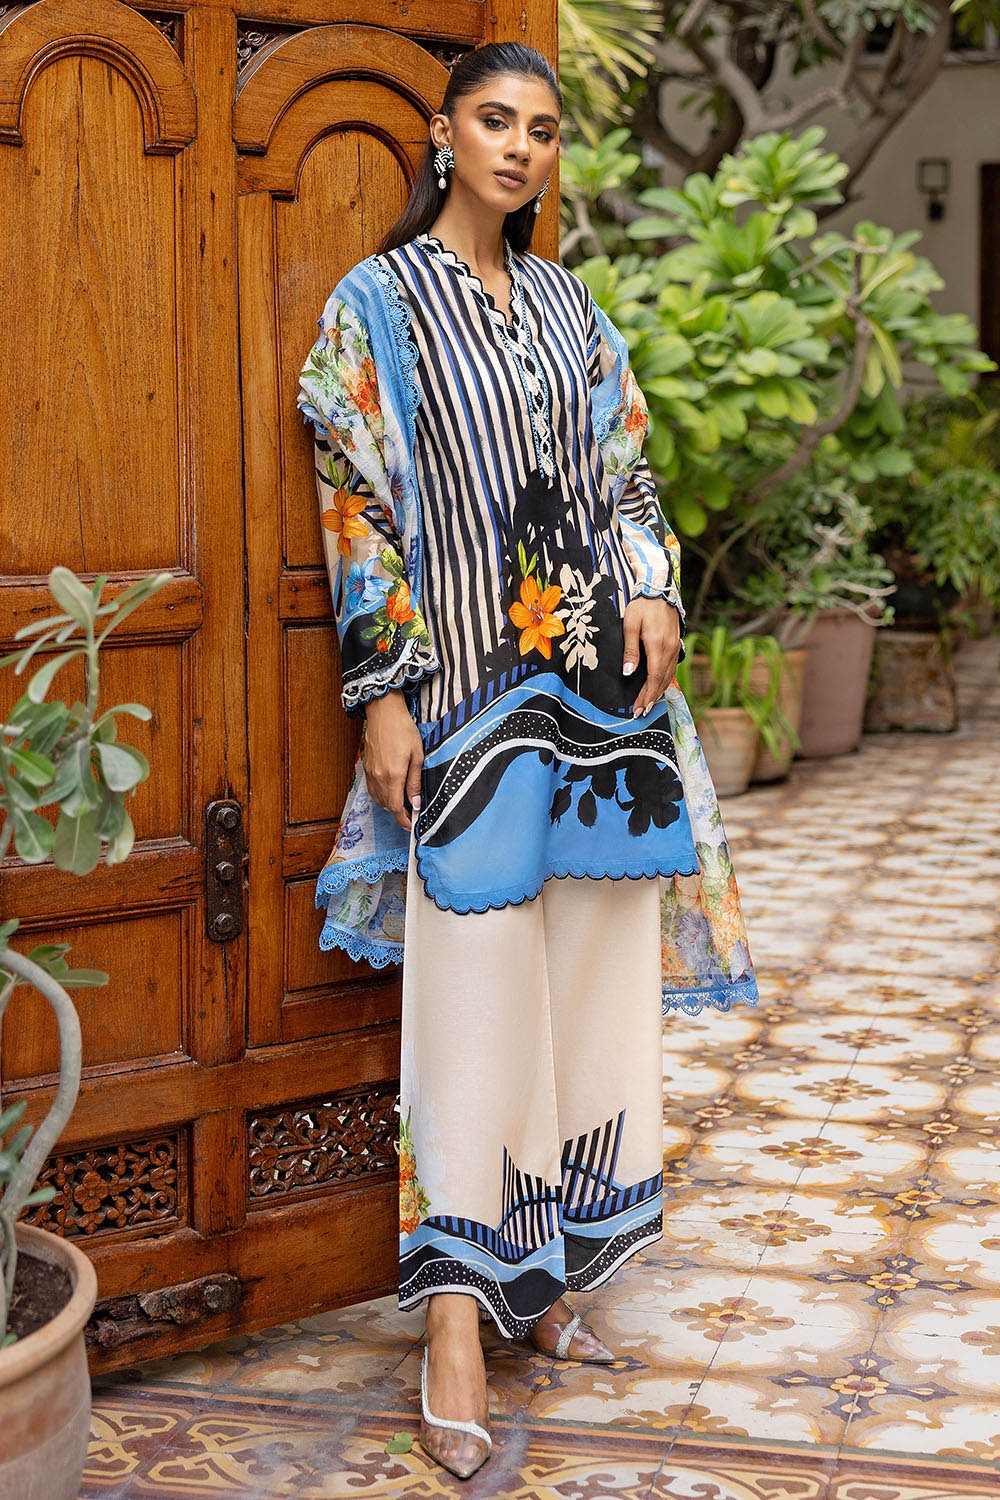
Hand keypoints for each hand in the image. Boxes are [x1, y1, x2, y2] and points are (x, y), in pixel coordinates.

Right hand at [362, 691, 423, 830]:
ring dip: (389, 804)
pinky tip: (391, 789)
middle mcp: (378, 777)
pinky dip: (381, 794)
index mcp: (393, 775)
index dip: (404, 820)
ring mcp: (370, 772)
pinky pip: (372, 789)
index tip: (411, 826)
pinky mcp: (366, 766)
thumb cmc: (403, 730)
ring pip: (378, 798)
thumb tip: (416, 803)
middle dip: (398, 813)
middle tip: (411, 813)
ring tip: (402, 802)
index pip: (396, 808)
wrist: (383, 712)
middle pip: (386, 806)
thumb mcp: (417, 755)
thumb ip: (414, 782)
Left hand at [623, 597, 681, 715]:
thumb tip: (628, 672)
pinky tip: (659, 687)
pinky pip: (671, 668)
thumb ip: (630, 650)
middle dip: (651, 698)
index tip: (638, 708)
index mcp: (657, 645)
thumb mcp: (630, 625)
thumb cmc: (642, 607)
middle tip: (641, 712)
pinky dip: (665, 681)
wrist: (660, 591)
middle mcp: (669, 649)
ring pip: (668, 676)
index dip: (647, 695)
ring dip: (658, 692)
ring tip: (649, 705)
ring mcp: (674, 648)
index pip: (653, 677)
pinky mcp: (675, 645)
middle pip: (662, 681)